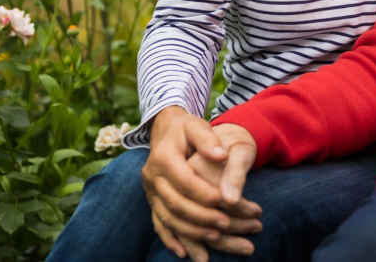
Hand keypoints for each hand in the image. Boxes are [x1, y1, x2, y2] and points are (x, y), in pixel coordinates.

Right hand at [152, 124, 260, 260]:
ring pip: (167, 218)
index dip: (203, 191)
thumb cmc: (186, 128)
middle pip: (175, 203)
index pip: (183, 179)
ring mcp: (150, 192)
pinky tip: (185, 253)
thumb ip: (208, 139)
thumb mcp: (197, 126)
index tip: (224, 200)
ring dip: (190, 231)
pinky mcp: (152, 202)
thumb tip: (221, 155)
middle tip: (225, 224)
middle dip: (201, 216)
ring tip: (216, 238)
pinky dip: (170, 239)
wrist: (165, 130)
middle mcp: (152, 177)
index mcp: (163, 157)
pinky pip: (158, 224)